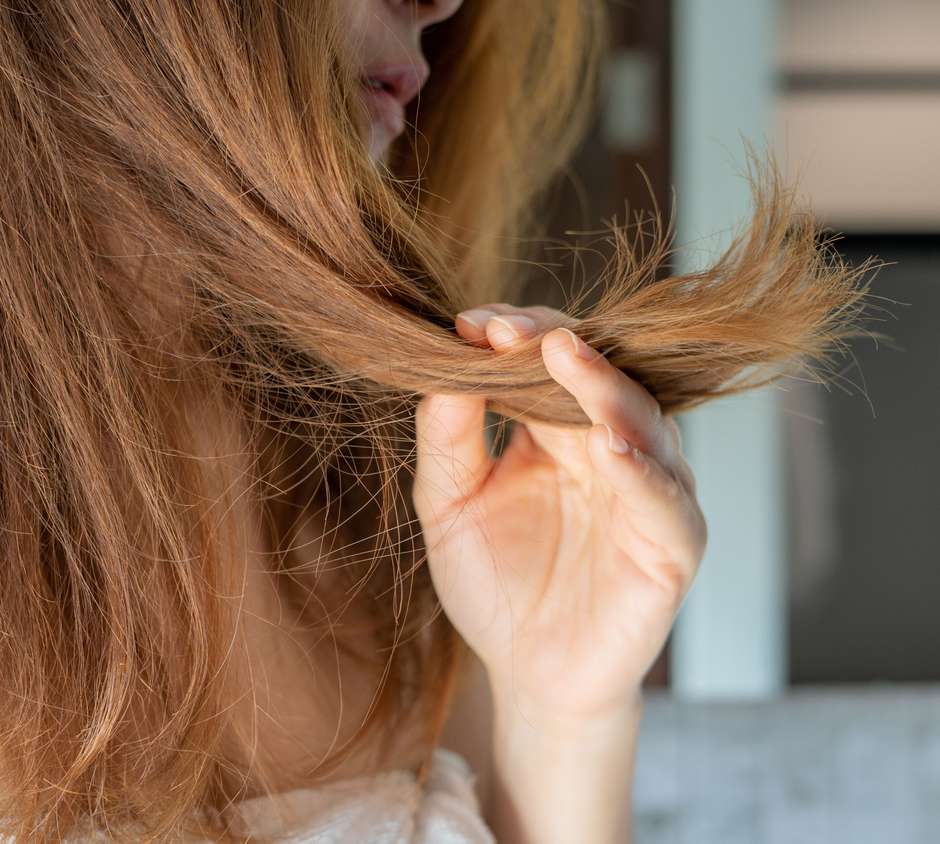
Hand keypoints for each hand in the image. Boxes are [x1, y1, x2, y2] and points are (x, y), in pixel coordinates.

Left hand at [412, 304, 706, 723]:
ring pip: (643, 424)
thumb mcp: (448, 504)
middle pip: (600, 376)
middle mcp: (612, 450)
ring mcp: (647, 494)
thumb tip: (443, 367)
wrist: (525, 675)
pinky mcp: (672, 547)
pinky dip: (643, 472)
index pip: (552, 360)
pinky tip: (612, 447)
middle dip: (557, 345)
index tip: (473, 323)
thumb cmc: (493, 584)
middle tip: (512, 328)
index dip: (519, 335)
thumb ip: (446, 438)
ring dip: (606, 389)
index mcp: (560, 431)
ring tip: (567, 359)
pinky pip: (666, 502)